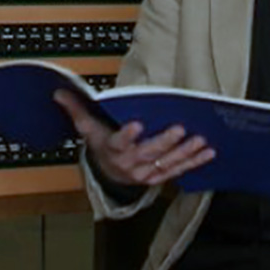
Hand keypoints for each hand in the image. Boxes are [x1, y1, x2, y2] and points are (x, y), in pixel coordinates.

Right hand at [53, 90, 214, 185]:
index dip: (127, 135)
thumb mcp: (88, 128)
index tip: (137, 125)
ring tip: (200, 140)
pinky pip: (179, 170)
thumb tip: (60, 92)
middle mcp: (130, 164)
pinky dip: (195, 162)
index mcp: (112, 149)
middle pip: (148, 153)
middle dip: (164, 142)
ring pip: (167, 163)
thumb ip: (78, 109)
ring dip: (185, 152)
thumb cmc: (103, 145)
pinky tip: (208, 152)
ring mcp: (146, 172)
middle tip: (179, 129)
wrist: (109, 174)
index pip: (118, 142)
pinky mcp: (160, 176)